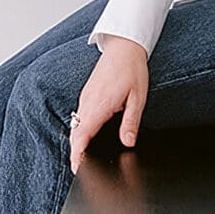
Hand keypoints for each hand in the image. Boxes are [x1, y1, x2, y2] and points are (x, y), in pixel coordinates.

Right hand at [69, 36, 149, 175]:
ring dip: (78, 140)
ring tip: (83, 157)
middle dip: (76, 152)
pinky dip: (81, 129)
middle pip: (76, 133)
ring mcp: (86, 97)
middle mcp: (88, 102)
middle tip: (80, 168)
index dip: (77, 153)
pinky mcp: (87, 93)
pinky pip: (80, 115)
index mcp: (99, 105)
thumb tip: (128, 142)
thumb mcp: (138, 97)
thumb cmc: (132, 69)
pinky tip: (88, 135)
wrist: (124, 46)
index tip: (77, 167)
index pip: (82, 135)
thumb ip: (131, 122)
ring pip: (76, 124)